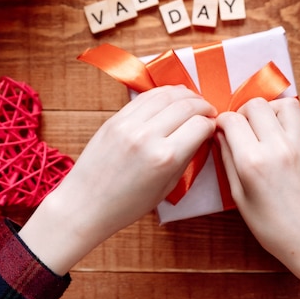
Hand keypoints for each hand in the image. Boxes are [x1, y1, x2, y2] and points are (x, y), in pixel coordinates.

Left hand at [20, 85, 216, 274]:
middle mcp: (148, 136)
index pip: (200, 125)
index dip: (212, 124)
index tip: (213, 127)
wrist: (85, 204)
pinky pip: (145, 97)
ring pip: (167, 94)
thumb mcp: (168, 188)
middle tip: (209, 111)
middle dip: (203, 105)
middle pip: (187, 105)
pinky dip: (163, 93)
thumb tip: (200, 135)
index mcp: (165, 158)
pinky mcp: (115, 119)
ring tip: (193, 101)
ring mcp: (129, 124)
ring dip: (186, 94)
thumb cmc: (127, 205)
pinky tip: (171, 98)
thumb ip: (187, 158)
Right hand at [216, 97, 299, 298]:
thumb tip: (220, 135)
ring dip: (267, 109)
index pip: (232, 120)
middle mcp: (276, 147)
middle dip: (242, 113)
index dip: (221, 122)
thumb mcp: (238, 197)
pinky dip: (284, 116)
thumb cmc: (272, 226)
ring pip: (281, 103)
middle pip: (255, 105)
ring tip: (261, 127)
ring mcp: (298, 144)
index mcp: (252, 162)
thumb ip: (227, 160)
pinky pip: (297, 116)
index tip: (220, 131)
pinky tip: (277, 134)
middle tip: (240, 129)